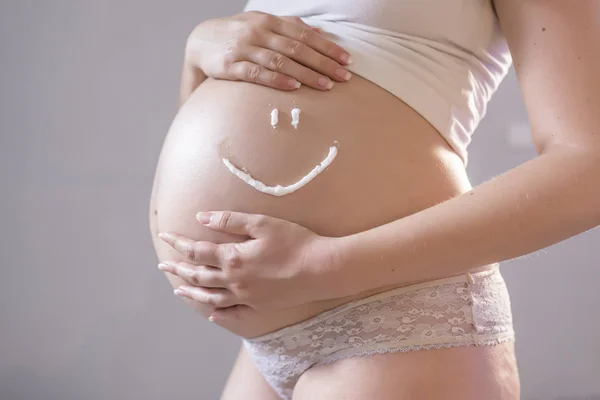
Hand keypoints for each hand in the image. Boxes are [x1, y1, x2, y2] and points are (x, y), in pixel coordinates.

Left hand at [158, 211, 339, 321]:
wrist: (321, 269)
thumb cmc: (294, 241)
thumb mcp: (262, 224)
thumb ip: (229, 220)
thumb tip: (200, 218)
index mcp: (233, 258)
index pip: (196, 250)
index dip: (179, 243)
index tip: (165, 236)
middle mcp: (235, 280)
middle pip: (199, 275)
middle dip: (179, 269)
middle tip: (164, 267)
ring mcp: (247, 296)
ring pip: (212, 296)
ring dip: (193, 292)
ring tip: (179, 291)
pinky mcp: (260, 305)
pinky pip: (234, 312)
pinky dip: (219, 313)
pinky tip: (212, 314)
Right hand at [186, 11, 352, 90]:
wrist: (200, 42)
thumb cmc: (237, 34)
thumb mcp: (262, 23)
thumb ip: (289, 26)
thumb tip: (318, 30)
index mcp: (269, 21)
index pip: (305, 34)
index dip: (327, 48)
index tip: (346, 60)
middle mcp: (259, 32)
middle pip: (298, 48)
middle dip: (324, 63)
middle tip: (344, 76)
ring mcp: (245, 48)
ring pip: (281, 61)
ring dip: (306, 74)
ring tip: (326, 85)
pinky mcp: (232, 66)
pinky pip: (258, 73)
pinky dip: (277, 79)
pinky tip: (293, 86)